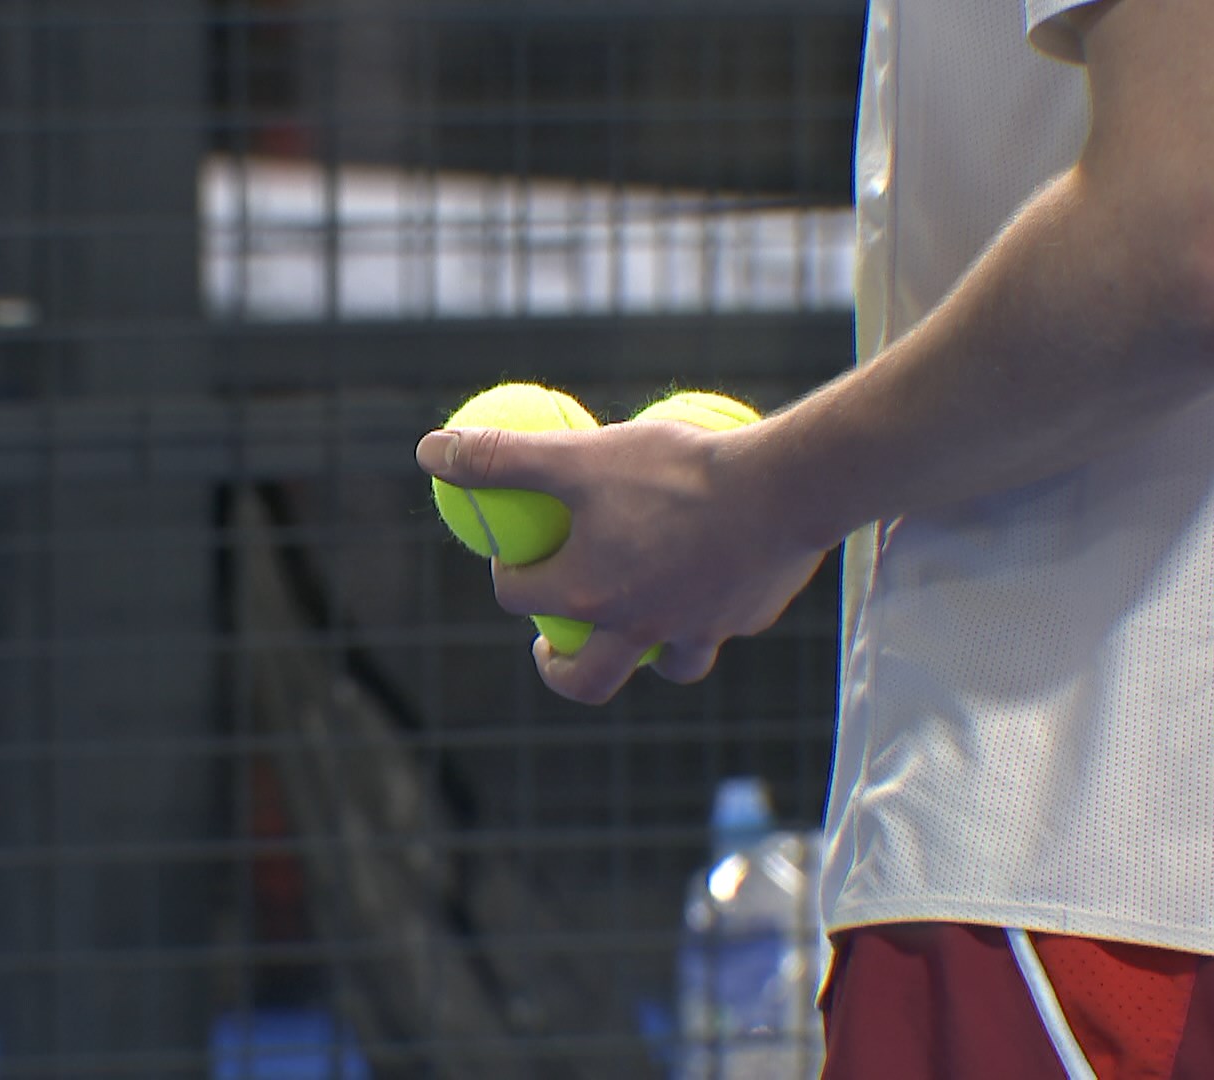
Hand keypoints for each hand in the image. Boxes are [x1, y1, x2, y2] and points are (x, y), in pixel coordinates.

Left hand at [417, 418, 828, 704]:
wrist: (785, 488)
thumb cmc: (676, 472)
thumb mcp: (579, 457)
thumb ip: (502, 458)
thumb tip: (429, 450)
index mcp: (587, 595)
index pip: (518, 598)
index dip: (506, 577)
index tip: (517, 555)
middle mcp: (637, 628)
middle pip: (585, 678)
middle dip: (560, 672)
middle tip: (550, 646)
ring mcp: (695, 631)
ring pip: (663, 666)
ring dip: (642, 656)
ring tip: (637, 626)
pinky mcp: (744, 619)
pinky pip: (719, 627)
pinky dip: (707, 612)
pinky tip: (712, 576)